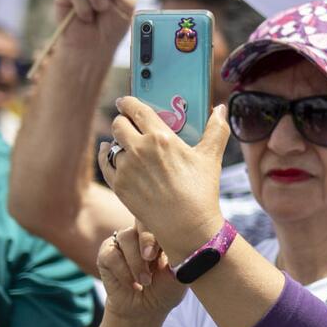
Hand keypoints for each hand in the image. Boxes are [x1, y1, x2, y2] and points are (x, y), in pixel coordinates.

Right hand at [96, 225, 186, 322]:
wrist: (145, 309)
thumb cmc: (166, 289)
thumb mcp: (179, 274)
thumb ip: (180, 256)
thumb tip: (182, 241)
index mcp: (163, 233)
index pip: (164, 218)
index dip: (164, 228)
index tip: (166, 248)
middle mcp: (143, 233)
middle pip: (142, 220)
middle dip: (147, 238)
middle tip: (150, 257)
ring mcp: (124, 241)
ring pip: (127, 238)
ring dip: (136, 262)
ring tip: (146, 281)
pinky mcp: (107, 253)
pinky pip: (111, 255)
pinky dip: (123, 271)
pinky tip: (132, 284)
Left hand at [98, 99, 229, 261]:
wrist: (186, 225)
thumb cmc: (201, 190)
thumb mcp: (211, 157)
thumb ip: (216, 129)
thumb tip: (220, 108)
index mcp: (161, 137)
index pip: (136, 109)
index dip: (128, 102)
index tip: (125, 101)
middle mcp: (139, 149)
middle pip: (118, 124)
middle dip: (122, 120)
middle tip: (128, 123)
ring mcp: (126, 168)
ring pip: (111, 144)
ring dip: (118, 142)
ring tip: (127, 144)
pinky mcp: (118, 184)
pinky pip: (106, 162)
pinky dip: (108, 156)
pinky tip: (112, 154)